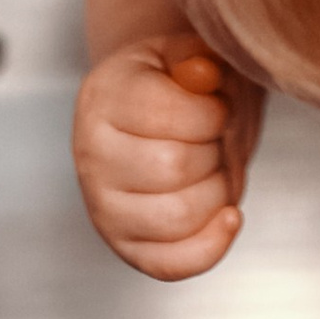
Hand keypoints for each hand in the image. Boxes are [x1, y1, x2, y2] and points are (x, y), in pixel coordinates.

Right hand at [73, 27, 264, 280]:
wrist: (157, 117)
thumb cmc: (180, 86)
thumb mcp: (190, 55)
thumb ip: (201, 58)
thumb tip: (203, 76)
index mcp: (103, 95)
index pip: (167, 115)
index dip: (213, 112)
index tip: (216, 106)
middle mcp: (90, 153)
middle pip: (175, 168)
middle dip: (215, 151)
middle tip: (214, 139)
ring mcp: (102, 205)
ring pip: (179, 216)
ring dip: (218, 192)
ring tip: (213, 168)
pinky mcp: (124, 244)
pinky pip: (170, 264)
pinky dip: (211, 245)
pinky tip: (229, 215)